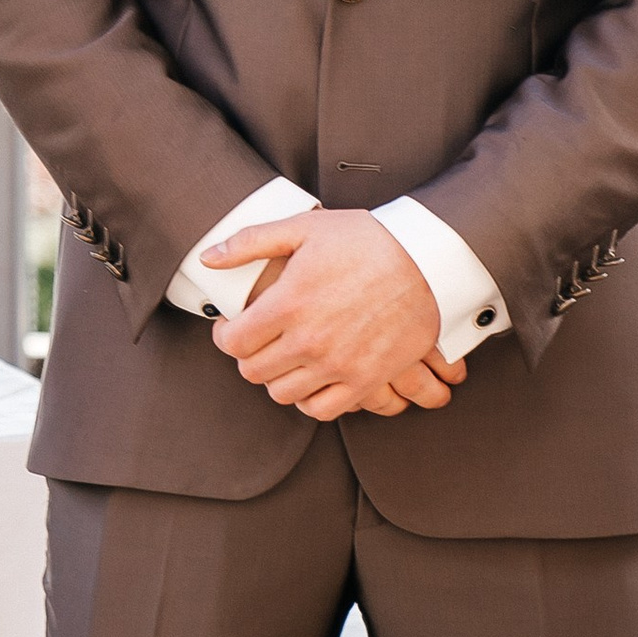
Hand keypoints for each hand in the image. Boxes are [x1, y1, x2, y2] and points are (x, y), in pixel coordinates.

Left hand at [205, 208, 465, 421]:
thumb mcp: (306, 227)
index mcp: (287, 303)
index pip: (233, 342)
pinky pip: (322, 409)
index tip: (232, 326)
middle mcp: (308, 341)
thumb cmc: (368, 240)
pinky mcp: (366, 380)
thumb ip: (251, 242)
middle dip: (249, 355)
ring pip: (283, 394)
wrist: (429, 260)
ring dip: (277, 377)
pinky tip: (312, 378)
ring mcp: (338, 365)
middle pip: (253, 371)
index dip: (225, 335)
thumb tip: (209, 258)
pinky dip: (310, 399)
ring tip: (285, 357)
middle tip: (259, 340)